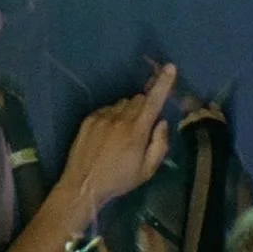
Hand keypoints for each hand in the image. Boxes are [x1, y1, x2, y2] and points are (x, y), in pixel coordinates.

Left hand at [59, 63, 177, 218]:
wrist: (83, 184)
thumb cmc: (118, 180)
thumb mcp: (147, 171)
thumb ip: (159, 144)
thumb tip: (162, 122)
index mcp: (136, 131)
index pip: (153, 101)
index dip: (163, 83)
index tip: (169, 67)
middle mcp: (119, 118)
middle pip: (138, 99)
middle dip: (145, 107)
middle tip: (142, 127)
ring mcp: (102, 117)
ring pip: (123, 103)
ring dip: (128, 112)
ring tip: (122, 134)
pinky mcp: (89, 119)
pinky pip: (107, 109)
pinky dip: (113, 116)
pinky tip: (108, 135)